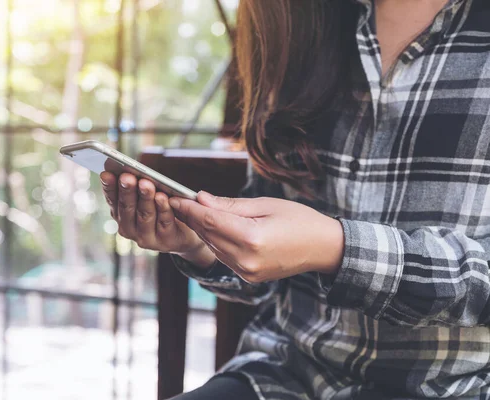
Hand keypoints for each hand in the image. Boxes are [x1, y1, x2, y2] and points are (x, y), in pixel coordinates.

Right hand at [100, 172, 216, 267]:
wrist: (187, 233)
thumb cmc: (162, 209)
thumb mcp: (147, 197)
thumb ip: (137, 187)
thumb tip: (127, 170)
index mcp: (121, 215)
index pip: (113, 199)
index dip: (109, 187)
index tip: (107, 173)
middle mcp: (129, 228)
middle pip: (127, 208)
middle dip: (127, 191)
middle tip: (127, 177)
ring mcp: (146, 237)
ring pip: (144, 215)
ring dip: (145, 199)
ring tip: (146, 184)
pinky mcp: (165, 241)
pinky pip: (164, 222)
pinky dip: (163, 209)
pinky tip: (162, 197)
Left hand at [169, 192, 344, 282]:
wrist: (323, 249)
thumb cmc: (298, 220)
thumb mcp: (265, 205)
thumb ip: (230, 205)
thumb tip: (201, 198)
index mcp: (251, 238)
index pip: (209, 221)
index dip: (189, 209)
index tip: (175, 197)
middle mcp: (245, 259)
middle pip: (208, 235)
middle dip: (192, 217)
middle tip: (178, 201)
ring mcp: (246, 271)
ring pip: (213, 246)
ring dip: (202, 230)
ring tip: (192, 212)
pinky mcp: (248, 277)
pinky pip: (224, 256)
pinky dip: (216, 241)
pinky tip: (212, 228)